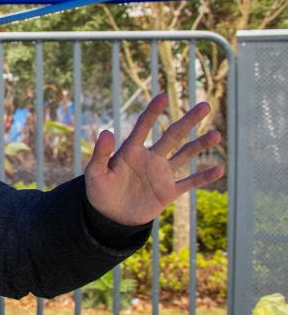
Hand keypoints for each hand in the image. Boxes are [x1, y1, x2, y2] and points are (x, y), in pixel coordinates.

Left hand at [84, 93, 224, 226]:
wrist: (110, 217)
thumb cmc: (99, 192)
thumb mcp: (95, 173)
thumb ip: (100, 154)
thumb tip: (107, 131)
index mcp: (131, 151)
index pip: (143, 126)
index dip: (153, 112)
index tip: (162, 96)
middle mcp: (150, 158)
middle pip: (173, 135)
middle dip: (188, 121)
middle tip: (205, 106)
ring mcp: (161, 174)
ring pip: (185, 155)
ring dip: (200, 145)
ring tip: (217, 134)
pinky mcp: (168, 192)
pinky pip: (190, 183)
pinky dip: (204, 177)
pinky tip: (220, 169)